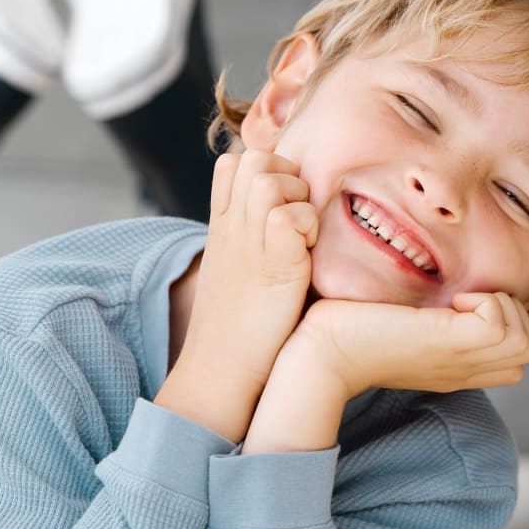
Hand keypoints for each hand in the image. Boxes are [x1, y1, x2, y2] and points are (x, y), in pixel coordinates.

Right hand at [155, 150, 317, 441]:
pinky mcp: (274, 262)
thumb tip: (283, 225)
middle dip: (286, 175)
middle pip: (255, 158)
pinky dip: (309, 228)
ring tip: (303, 238)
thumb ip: (251, 240)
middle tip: (297, 220)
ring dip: (298, 198)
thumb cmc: (237, 330)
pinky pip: (293, 214)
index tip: (280, 208)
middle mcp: (229, 226)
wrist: (221, 370)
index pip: (233, 162)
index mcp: (219, 226)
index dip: (263, 171)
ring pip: (271, 176)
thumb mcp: (235, 272)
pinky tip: (307, 258)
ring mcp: (247, 241)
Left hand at [299, 291, 528, 396]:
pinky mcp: (449, 344)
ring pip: (527, 342)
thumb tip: (432, 288)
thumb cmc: (342, 332)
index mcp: (453, 367)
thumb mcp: (393, 325)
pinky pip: (503, 326)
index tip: (460, 304)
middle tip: (463, 300)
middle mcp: (462, 370)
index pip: (513, 357)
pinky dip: (487, 302)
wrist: (319, 352)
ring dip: (502, 307)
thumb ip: (420, 316)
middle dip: (510, 313)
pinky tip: (451, 301)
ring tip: (459, 300)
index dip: (502, 322)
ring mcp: (458, 361)